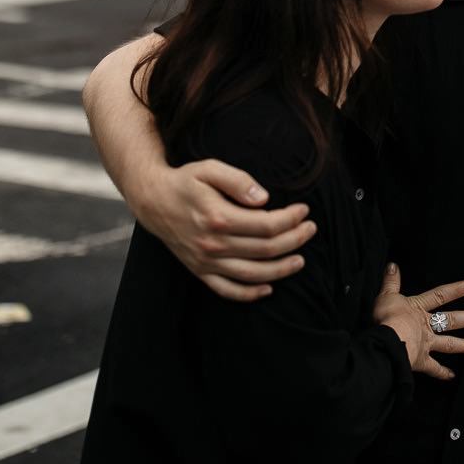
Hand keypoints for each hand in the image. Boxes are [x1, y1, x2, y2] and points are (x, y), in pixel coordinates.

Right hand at [136, 158, 316, 300]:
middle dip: (294, 240)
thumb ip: (238, 181)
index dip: (291, 219)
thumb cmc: (185, 181)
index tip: (304, 211)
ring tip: (300, 260)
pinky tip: (268, 288)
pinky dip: (249, 294)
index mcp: (219, 217)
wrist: (152, 200)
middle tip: (310, 230)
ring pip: (251, 274)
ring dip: (280, 270)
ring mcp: (205, 261)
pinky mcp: (199, 271)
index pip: (267, 225)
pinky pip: (226, 290)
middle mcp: (213, 244)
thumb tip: (264, 198)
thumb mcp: (210, 169)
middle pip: (265, 249)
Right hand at [373, 264, 463, 380]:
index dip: (457, 289)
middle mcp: (426, 325)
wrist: (388, 341)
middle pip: (452, 319)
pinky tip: (452, 376)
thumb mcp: (386, 296)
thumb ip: (390, 282)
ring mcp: (426, 343)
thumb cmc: (386, 318)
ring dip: (463, 345)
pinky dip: (442, 373)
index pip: (441, 295)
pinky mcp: (421, 361)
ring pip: (448, 343)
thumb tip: (393, 265)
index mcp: (418, 308)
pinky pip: (434, 368)